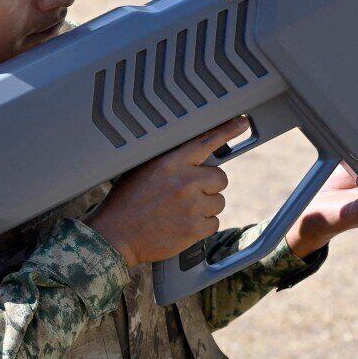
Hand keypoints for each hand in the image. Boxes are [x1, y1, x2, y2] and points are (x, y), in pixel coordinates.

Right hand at [87, 117, 246, 267]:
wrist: (115, 236)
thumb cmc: (126, 202)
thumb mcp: (142, 170)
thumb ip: (171, 162)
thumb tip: (194, 158)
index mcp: (170, 162)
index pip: (205, 141)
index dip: (227, 130)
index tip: (242, 122)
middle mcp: (184, 181)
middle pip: (220, 177)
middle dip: (209, 186)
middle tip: (188, 195)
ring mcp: (191, 206)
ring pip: (218, 202)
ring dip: (205, 208)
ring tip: (180, 212)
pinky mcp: (194, 229)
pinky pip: (213, 224)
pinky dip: (201, 227)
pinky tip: (181, 226)